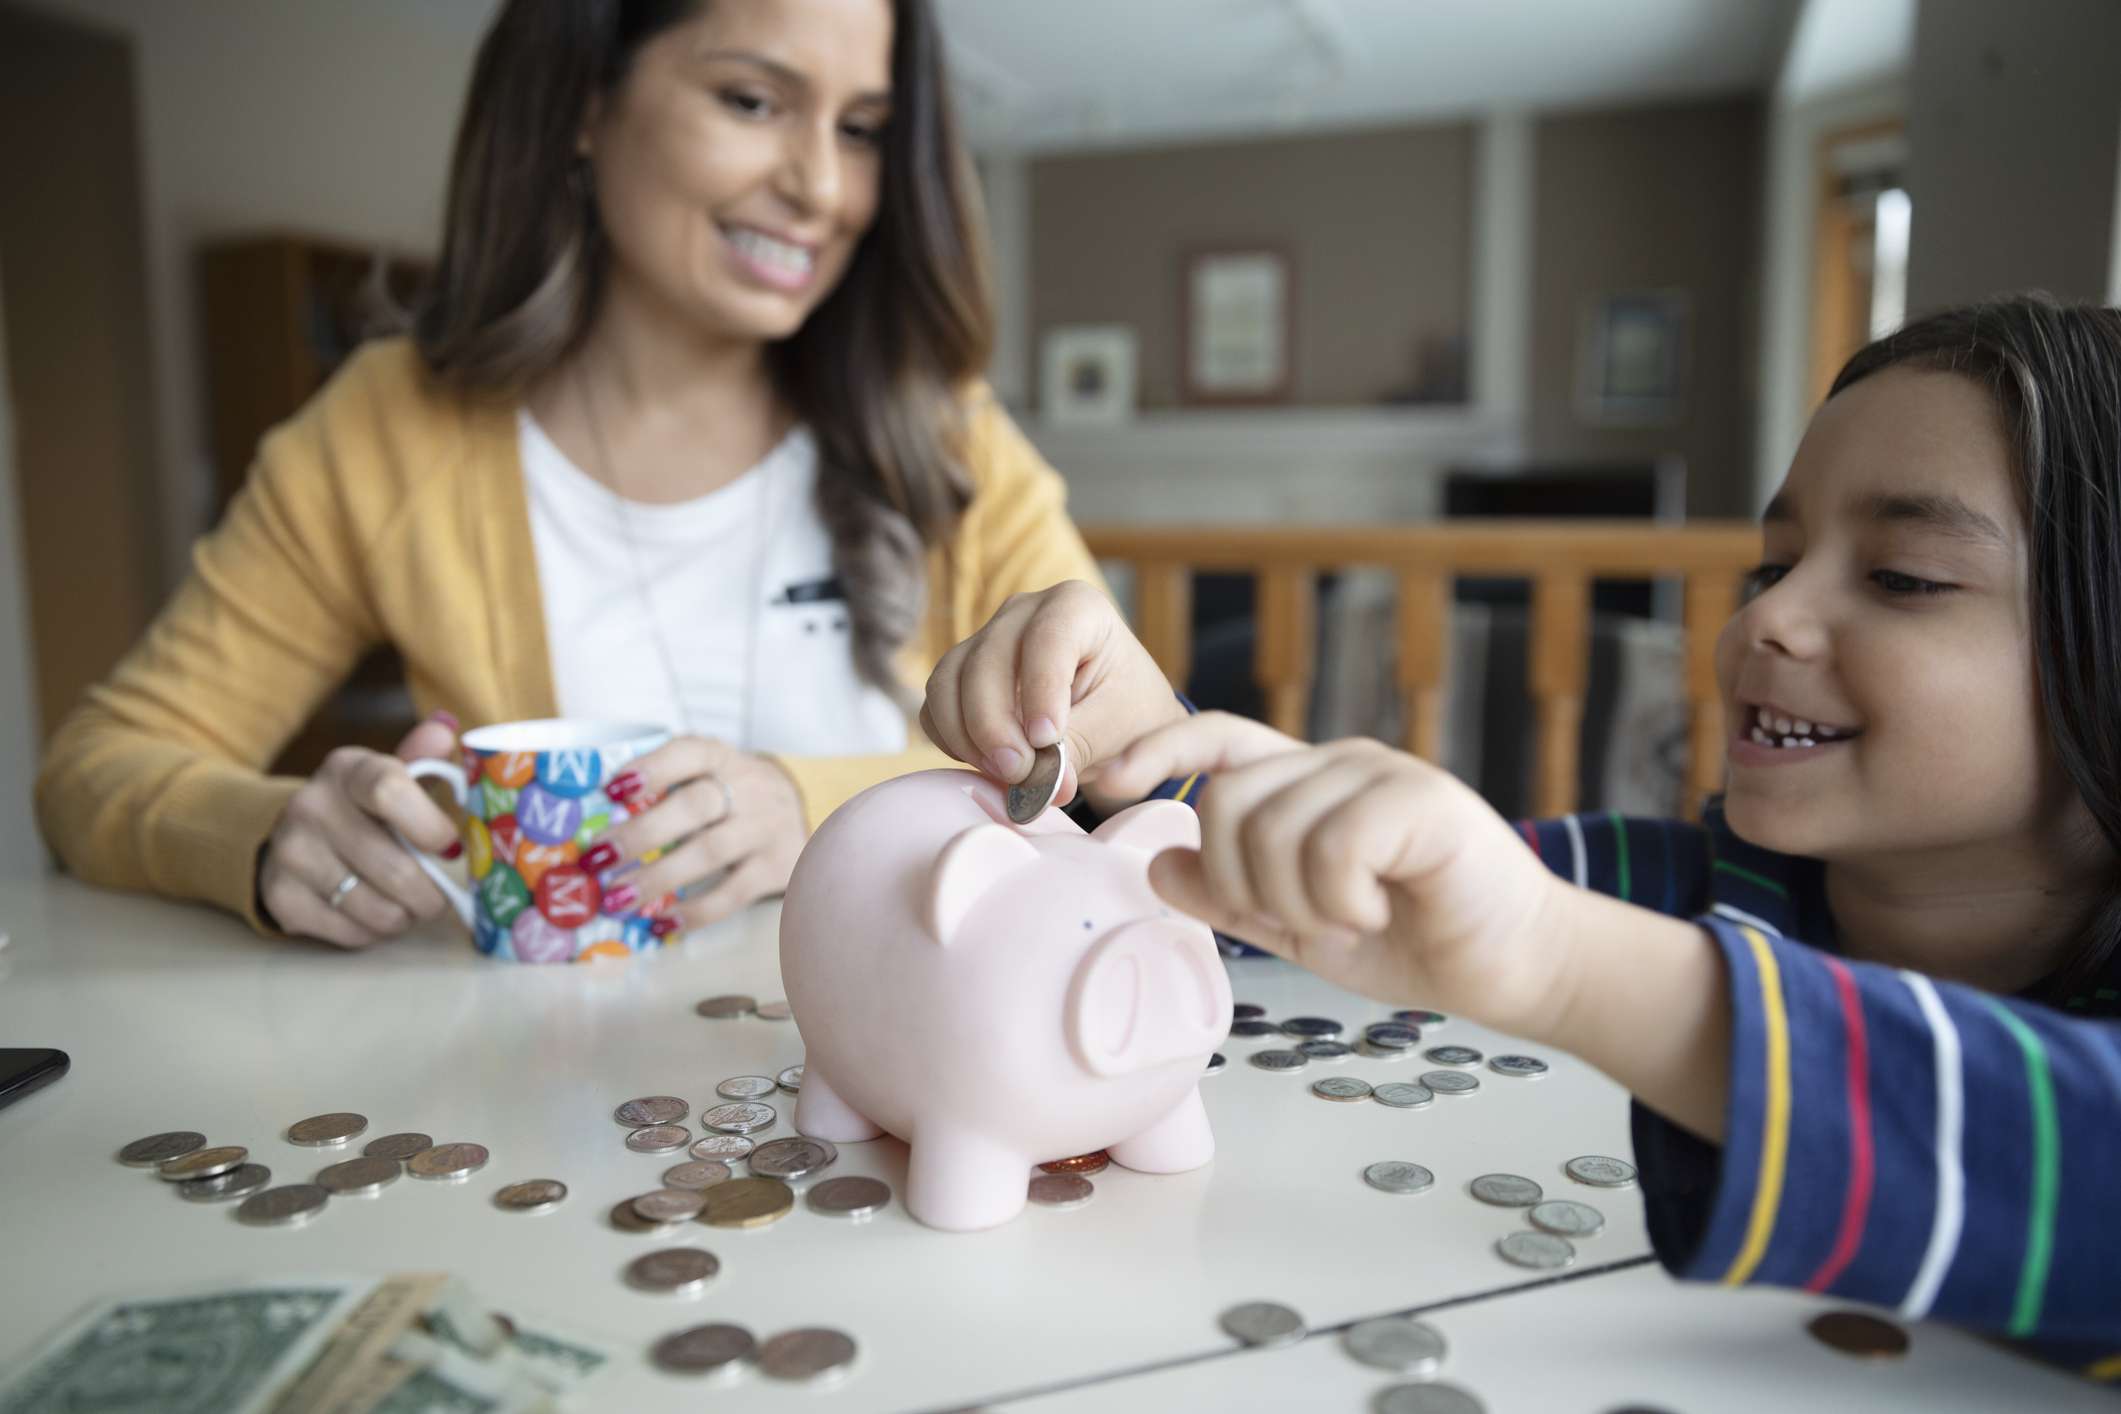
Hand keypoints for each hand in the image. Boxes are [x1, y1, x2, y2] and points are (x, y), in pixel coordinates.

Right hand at [258, 712, 460, 946]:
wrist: (291, 833)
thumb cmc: (365, 806)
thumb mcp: (391, 774)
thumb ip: (423, 757)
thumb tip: (445, 730)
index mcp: (348, 769)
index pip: (389, 791)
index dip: (430, 827)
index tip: (450, 846)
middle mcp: (311, 806)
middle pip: (394, 868)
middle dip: (432, 893)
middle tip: (440, 895)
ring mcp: (290, 853)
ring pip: (376, 909)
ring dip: (406, 915)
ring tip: (409, 904)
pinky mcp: (280, 897)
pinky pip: (351, 933)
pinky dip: (374, 931)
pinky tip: (375, 912)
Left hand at [592, 736, 806, 935]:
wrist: (811, 824)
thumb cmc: (733, 802)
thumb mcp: (710, 779)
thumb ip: (664, 793)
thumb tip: (596, 831)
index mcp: (722, 758)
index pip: (689, 753)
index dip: (651, 769)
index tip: (611, 790)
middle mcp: (750, 788)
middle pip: (696, 805)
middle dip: (642, 833)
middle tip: (598, 858)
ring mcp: (767, 828)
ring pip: (711, 852)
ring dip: (658, 877)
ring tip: (617, 898)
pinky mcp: (779, 867)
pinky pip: (733, 893)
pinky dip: (694, 911)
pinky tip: (661, 922)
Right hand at [920, 580, 1186, 812]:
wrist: (1116, 722)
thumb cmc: (1127, 714)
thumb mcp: (1120, 729)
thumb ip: (1081, 749)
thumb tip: (1043, 782)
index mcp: (1078, 607)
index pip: (1048, 637)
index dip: (1041, 689)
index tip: (1047, 739)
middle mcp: (1024, 612)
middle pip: (987, 659)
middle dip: (995, 724)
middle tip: (1019, 773)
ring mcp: (986, 639)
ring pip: (950, 680)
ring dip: (968, 736)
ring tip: (1006, 776)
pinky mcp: (960, 674)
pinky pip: (936, 705)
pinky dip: (950, 740)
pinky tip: (985, 765)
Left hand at [1092, 712, 1575, 1038]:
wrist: (1517, 966)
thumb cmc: (1415, 941)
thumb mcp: (1300, 925)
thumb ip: (1230, 897)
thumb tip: (1158, 865)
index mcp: (1307, 785)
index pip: (1219, 739)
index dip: (1158, 748)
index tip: (1107, 780)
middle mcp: (1339, 764)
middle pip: (1228, 798)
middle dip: (1239, 881)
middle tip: (1301, 924)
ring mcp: (1381, 774)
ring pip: (1273, 826)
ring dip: (1298, 902)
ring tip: (1350, 921)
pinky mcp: (1421, 800)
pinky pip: (1332, 845)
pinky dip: (1341, 898)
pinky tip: (1378, 911)